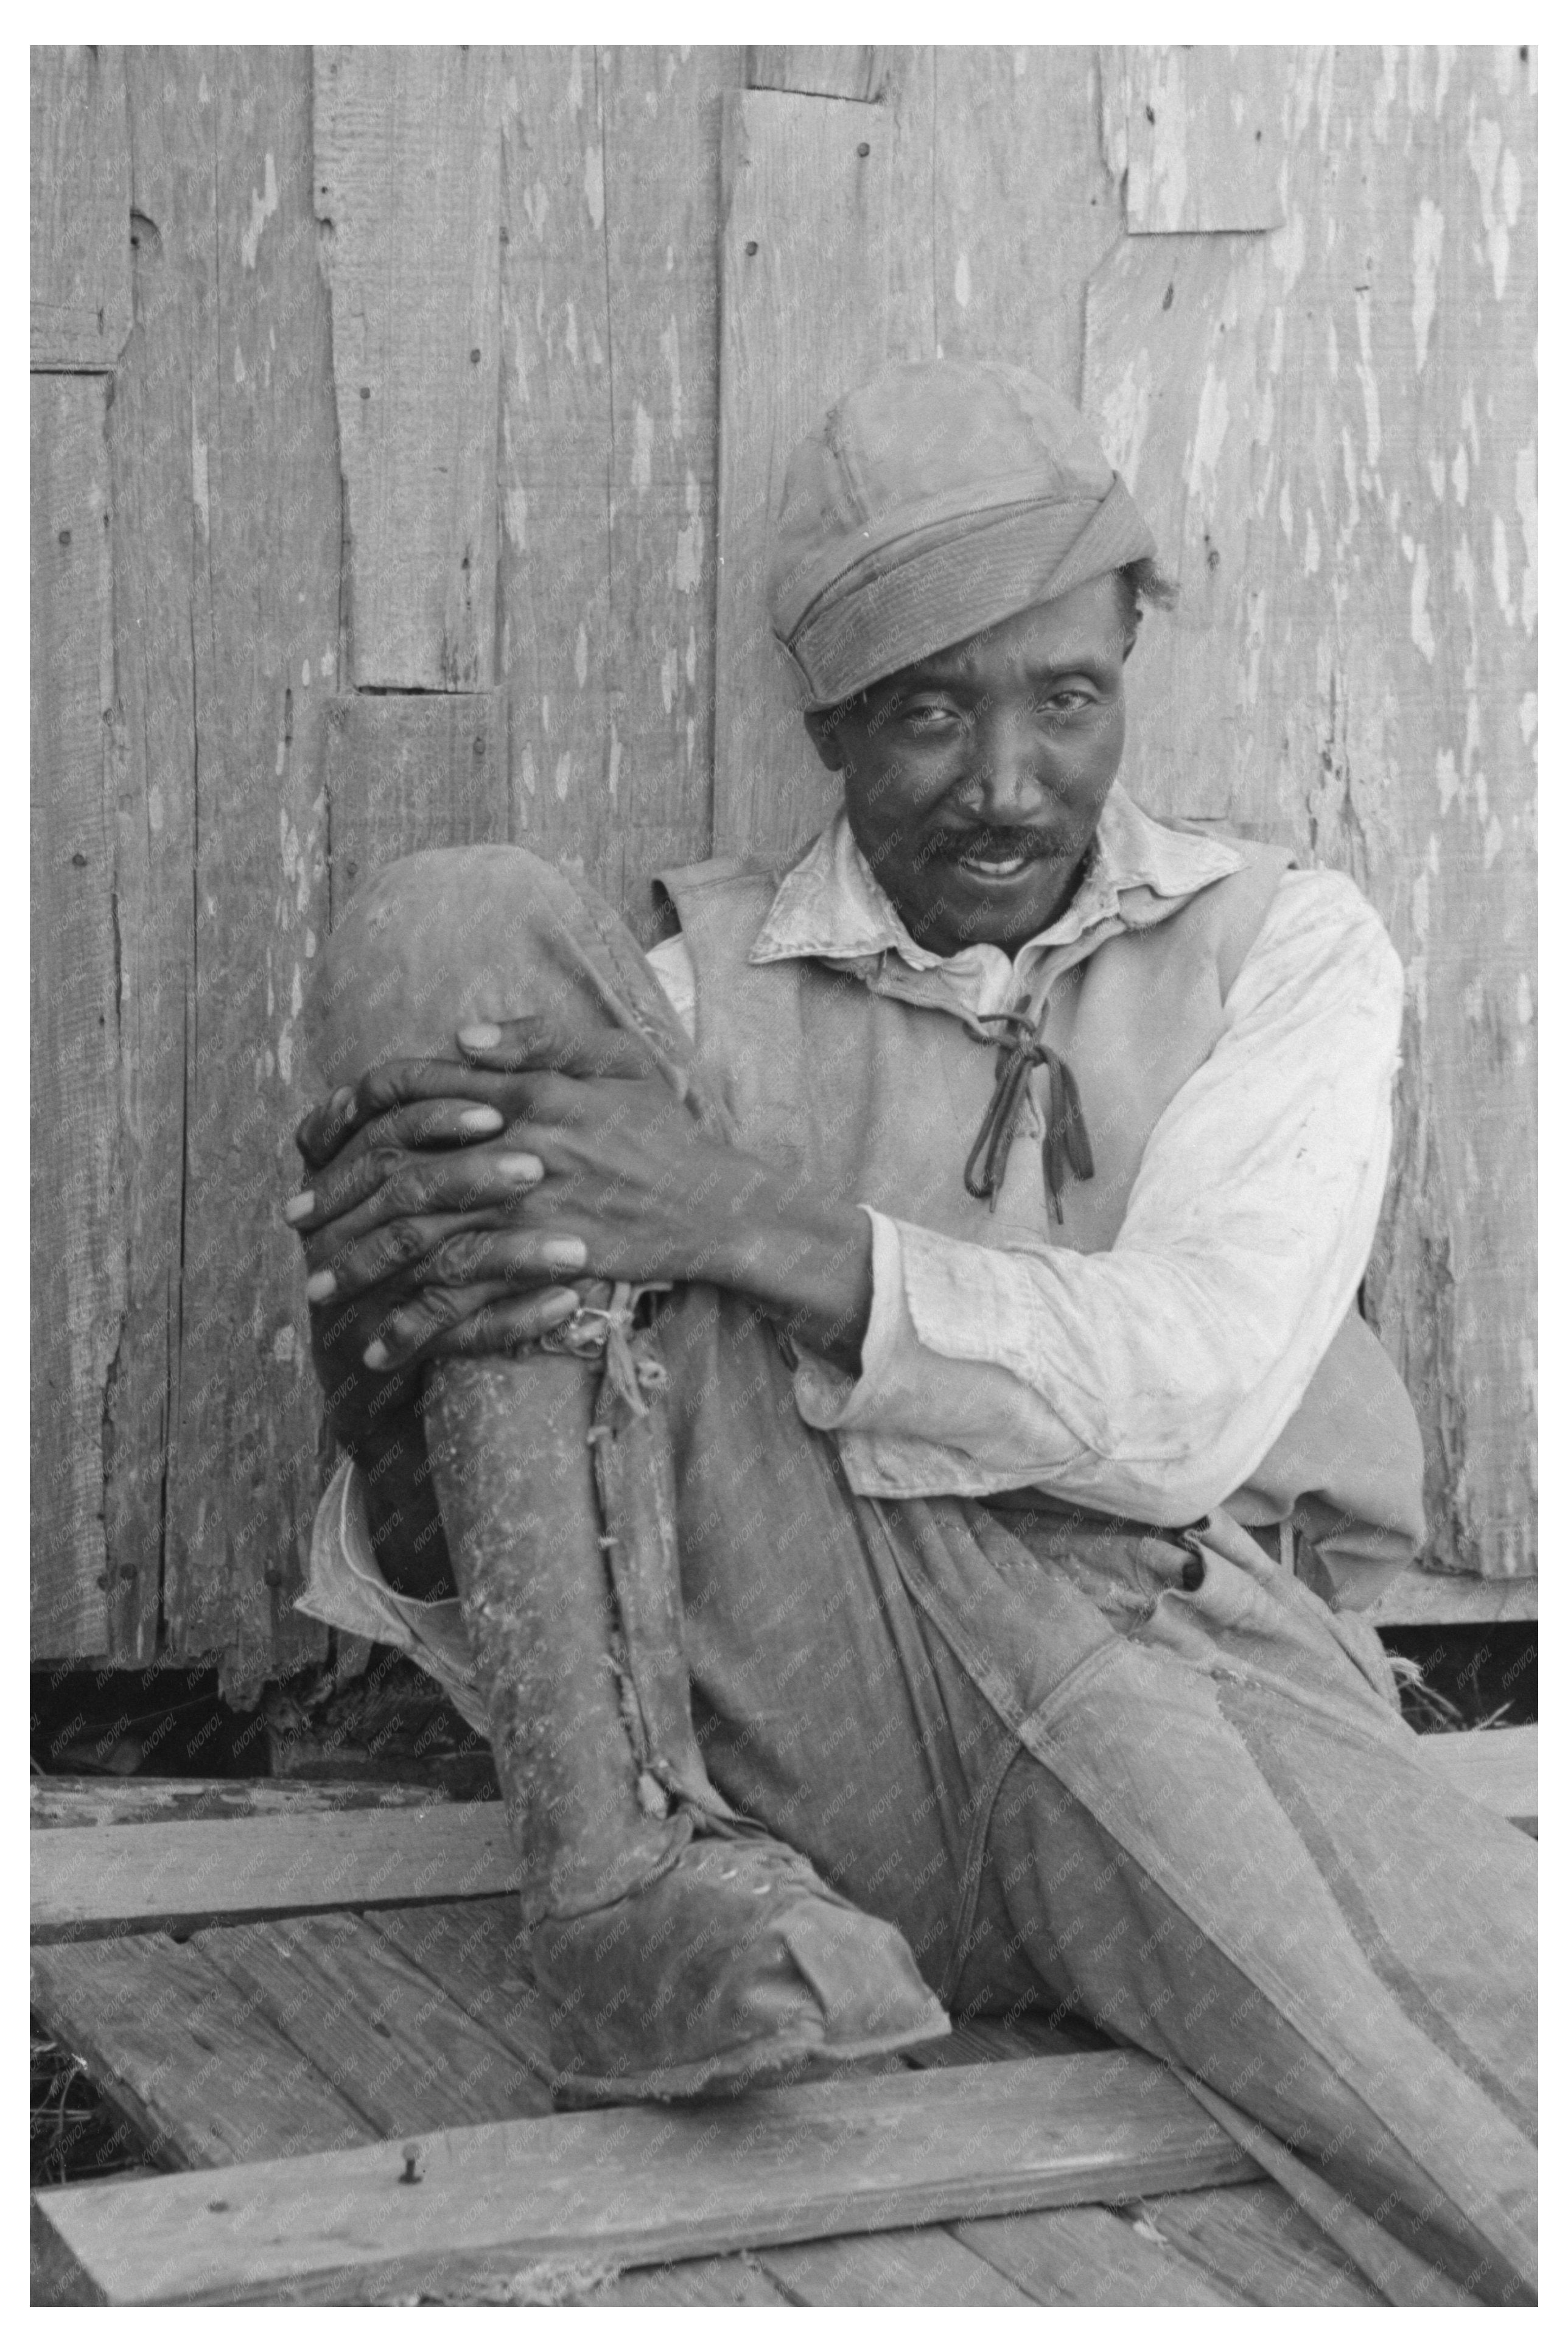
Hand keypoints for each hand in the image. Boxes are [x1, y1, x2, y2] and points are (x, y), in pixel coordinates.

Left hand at [287, 1016, 749, 1373]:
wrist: (719, 1204)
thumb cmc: (664, 1130)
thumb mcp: (616, 1058)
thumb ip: (540, 1037)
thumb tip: (461, 1037)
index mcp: (527, 1091)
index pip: (419, 1090)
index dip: (356, 1111)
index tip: (314, 1140)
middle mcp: (519, 1145)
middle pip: (403, 1170)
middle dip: (340, 1199)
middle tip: (294, 1222)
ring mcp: (532, 1208)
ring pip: (424, 1238)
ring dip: (364, 1268)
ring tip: (322, 1289)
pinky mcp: (547, 1263)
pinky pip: (470, 1299)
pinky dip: (421, 1326)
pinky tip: (385, 1346)